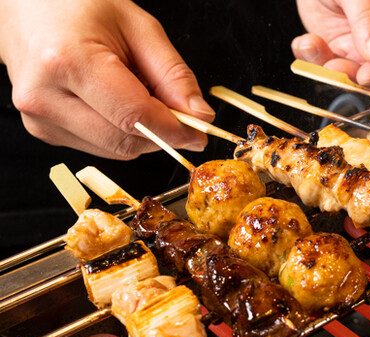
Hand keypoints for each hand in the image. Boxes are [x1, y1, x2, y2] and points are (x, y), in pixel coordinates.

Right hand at [0, 0, 213, 159]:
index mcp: (68, 62)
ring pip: (115, 150)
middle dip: (161, 134)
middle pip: (125, 142)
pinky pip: (100, 146)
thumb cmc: (81, 8)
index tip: (199, 133)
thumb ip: (174, 75)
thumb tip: (200, 117)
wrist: (30, 8)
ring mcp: (39, 119)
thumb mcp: (139, 28)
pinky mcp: (43, 131)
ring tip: (137, 93)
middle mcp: (45, 97)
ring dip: (141, 134)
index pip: (135, 117)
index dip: (175, 130)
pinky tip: (115, 102)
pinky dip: (121, 132)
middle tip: (178, 112)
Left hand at [293, 0, 369, 88]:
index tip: (368, 74)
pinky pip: (332, 62)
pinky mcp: (344, 44)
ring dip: (331, 67)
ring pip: (356, 70)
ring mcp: (368, 40)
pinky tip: (305, 43)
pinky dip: (314, 58)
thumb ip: (369, 18)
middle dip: (357, 72)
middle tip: (335, 67)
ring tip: (312, 47)